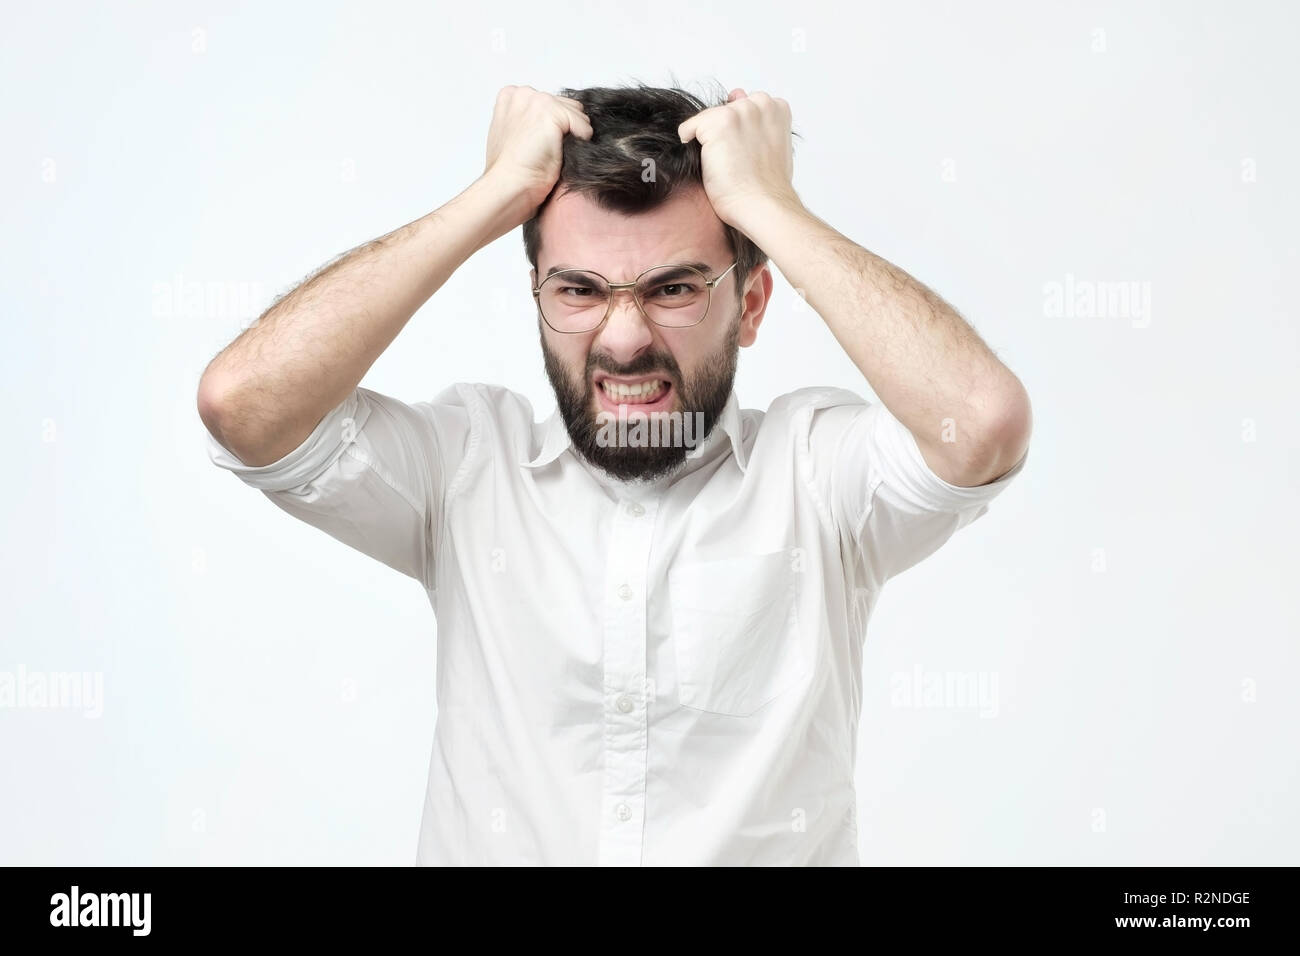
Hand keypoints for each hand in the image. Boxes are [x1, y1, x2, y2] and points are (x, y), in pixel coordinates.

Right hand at [482, 85, 592, 223]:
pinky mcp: (553, 113)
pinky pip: (583, 124)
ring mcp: (538, 101)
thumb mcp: (510, 134)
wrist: (509, 184)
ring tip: (555, 152)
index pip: (550, 101)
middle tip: (551, 150)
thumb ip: (526, 119)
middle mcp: (524, 93)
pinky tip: (563, 154)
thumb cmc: (508, 169)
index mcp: (511, 95)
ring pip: (577, 112)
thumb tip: (546, 123)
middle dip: (566, 126)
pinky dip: (582, 141)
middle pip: (566, 104)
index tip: (543, 142)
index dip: (554, 124)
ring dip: (573, 133)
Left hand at [677, 88, 799, 228]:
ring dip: (709, 141)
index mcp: (777, 107)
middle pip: (724, 111)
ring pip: (708, 120)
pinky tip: (709, 163)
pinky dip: (690, 144)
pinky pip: (689, 128)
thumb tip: (735, 93)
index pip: (743, 108)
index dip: (739, 133)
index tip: (746, 154)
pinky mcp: (718, 123)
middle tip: (736, 162)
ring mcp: (739, 111)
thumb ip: (758, 121)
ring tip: (725, 164)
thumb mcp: (772, 146)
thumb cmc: (768, 186)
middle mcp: (760, 103)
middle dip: (724, 133)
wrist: (763, 205)